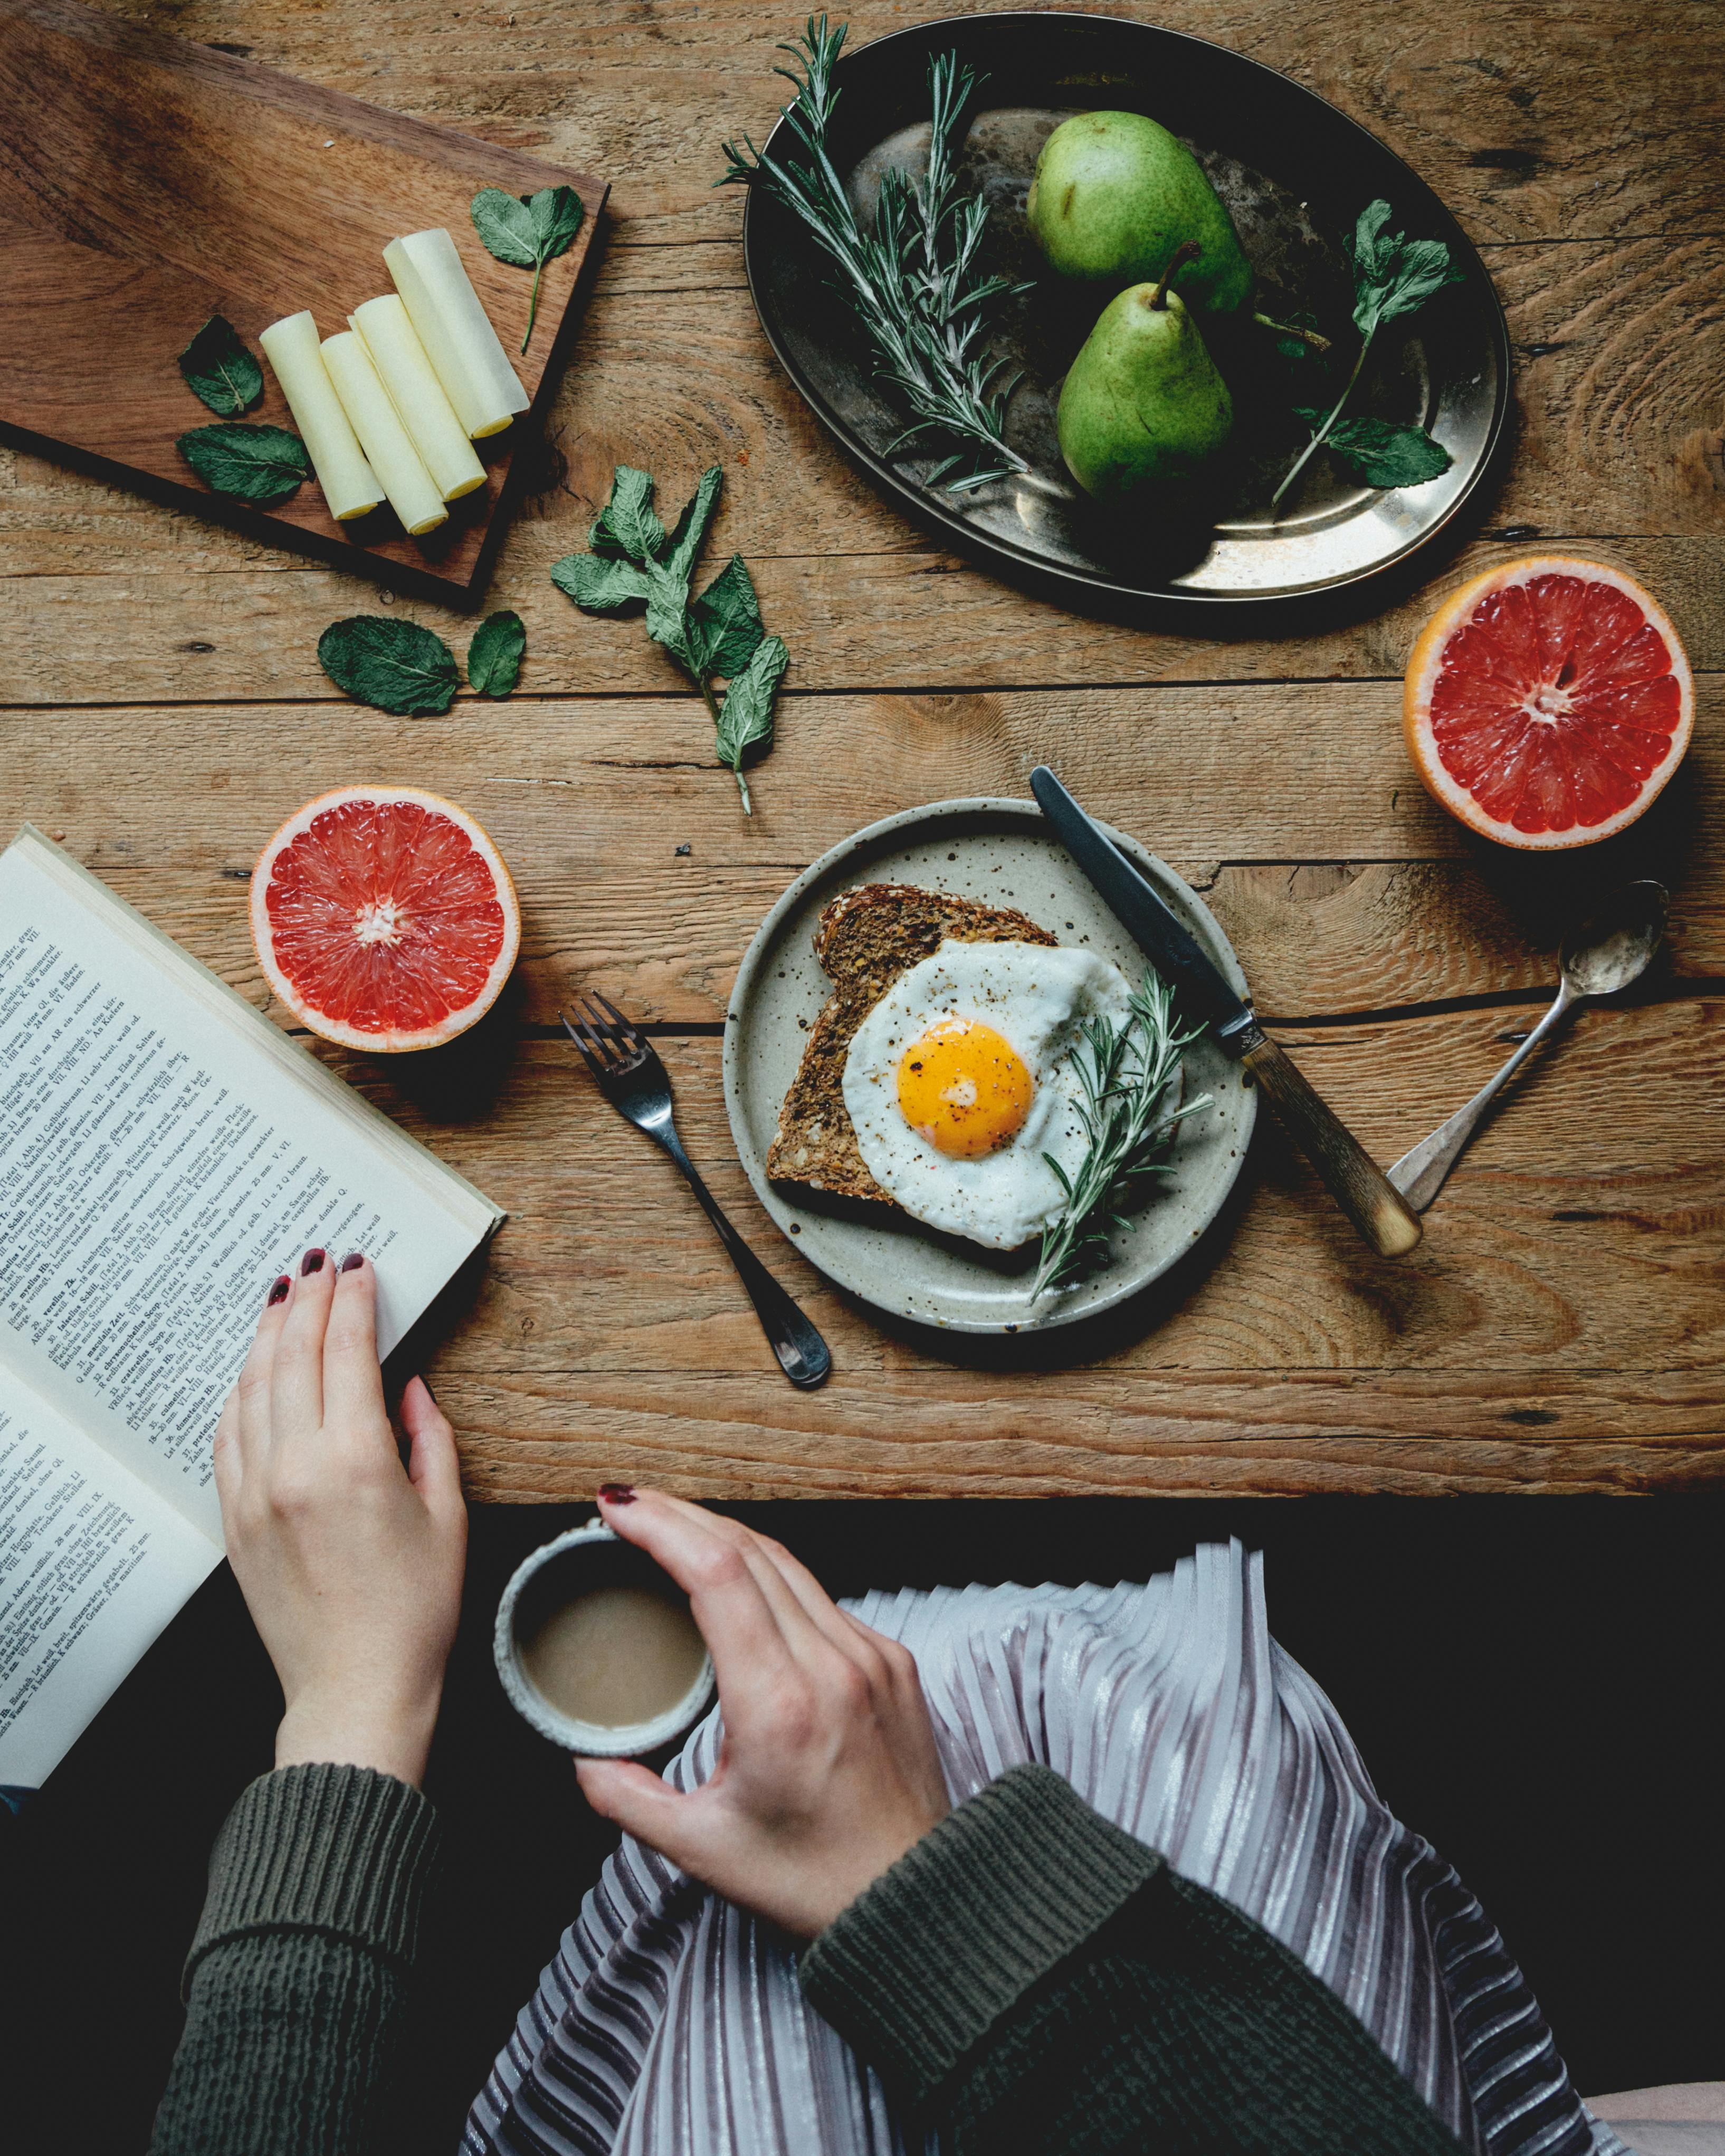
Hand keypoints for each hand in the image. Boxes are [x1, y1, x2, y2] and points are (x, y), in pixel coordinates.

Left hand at [213, 1251, 466, 1787]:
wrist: (356, 1689)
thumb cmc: (415, 1612)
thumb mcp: (447, 1516)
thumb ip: (428, 1438)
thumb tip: (408, 1387)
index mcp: (355, 1460)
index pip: (348, 1351)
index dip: (354, 1301)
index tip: (359, 1267)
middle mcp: (295, 1466)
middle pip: (294, 1356)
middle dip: (309, 1300)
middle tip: (321, 1262)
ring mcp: (255, 1492)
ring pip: (252, 1387)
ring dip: (269, 1334)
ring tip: (284, 1296)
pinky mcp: (234, 1519)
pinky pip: (228, 1434)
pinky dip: (241, 1391)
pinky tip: (254, 1370)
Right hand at [574, 1488, 948, 1937]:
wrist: (920, 1902)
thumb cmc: (813, 1881)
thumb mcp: (702, 1848)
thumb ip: (628, 1799)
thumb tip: (582, 1759)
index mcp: (782, 1704)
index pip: (719, 1574)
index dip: (663, 1527)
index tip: (617, 1509)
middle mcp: (833, 1665)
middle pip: (751, 1550)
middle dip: (681, 1516)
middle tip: (626, 1506)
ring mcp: (872, 1656)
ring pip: (789, 1563)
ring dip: (725, 1535)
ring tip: (669, 1527)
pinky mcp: (893, 1662)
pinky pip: (821, 1597)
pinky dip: (770, 1573)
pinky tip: (736, 1575)